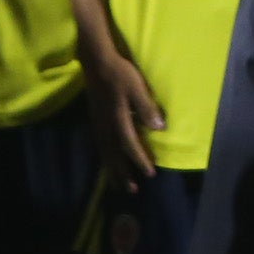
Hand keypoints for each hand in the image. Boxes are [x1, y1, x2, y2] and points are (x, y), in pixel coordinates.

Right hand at [88, 51, 163, 180]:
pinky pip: (99, 146)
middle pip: (114, 155)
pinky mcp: (94, 120)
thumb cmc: (120, 74)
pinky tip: (107, 162)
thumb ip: (147, 108)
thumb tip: (159, 128)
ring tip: (118, 185)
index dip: (140, 160)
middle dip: (123, 173)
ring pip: (105, 153)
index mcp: (117, 119)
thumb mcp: (137, 88)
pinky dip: (104, 158)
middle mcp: (105, 126)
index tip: (150, 174)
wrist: (97, 63)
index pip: (130, 145)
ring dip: (112, 170)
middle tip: (131, 190)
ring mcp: (97, 124)